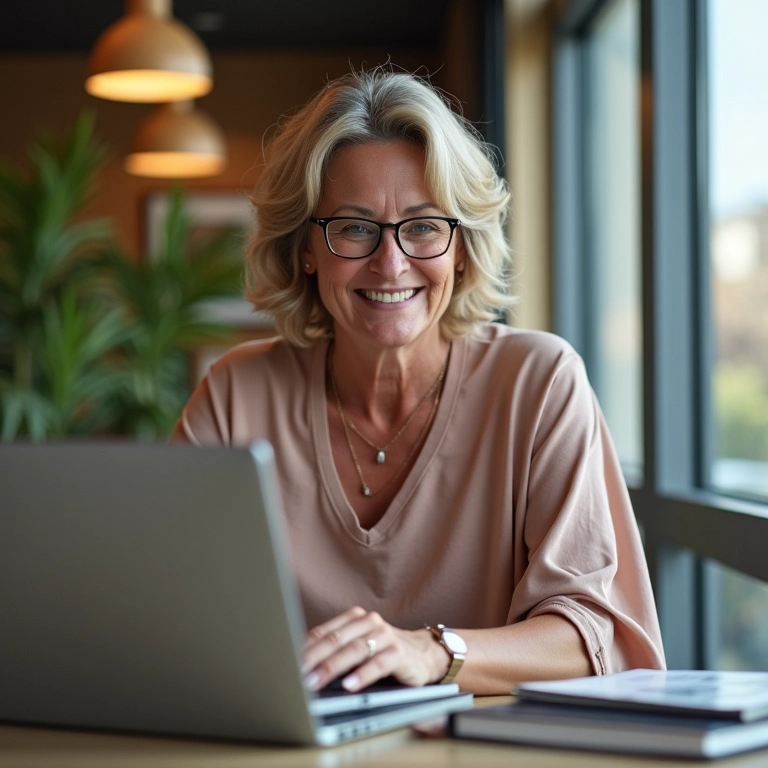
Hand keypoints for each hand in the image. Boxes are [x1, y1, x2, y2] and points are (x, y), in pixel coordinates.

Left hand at [302, 606, 449, 692]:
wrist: (423, 654)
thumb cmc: (383, 652)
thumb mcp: (358, 648)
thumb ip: (335, 651)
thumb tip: (301, 667)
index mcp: (354, 618)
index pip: (323, 631)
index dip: (304, 648)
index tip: (286, 663)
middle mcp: (369, 622)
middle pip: (335, 639)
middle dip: (313, 658)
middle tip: (296, 674)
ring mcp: (385, 635)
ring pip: (354, 650)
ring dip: (332, 667)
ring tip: (315, 681)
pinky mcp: (399, 652)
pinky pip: (378, 663)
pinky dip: (362, 675)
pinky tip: (349, 685)